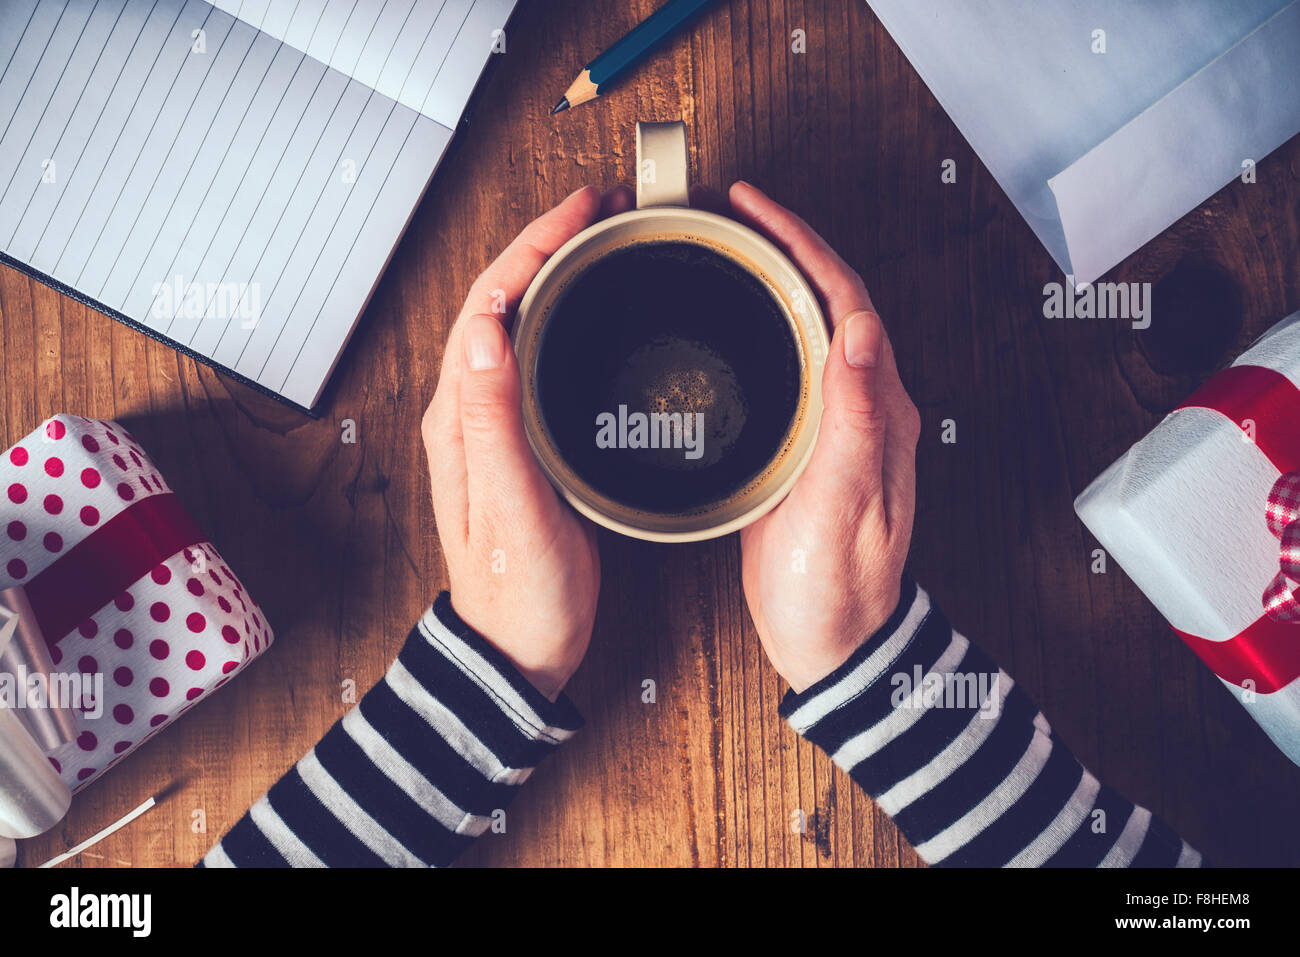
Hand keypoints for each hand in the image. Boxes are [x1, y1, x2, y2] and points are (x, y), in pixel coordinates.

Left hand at [422, 186, 633, 699]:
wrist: (519, 649)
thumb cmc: (518, 591)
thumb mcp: (510, 505)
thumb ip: (495, 421)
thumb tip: (488, 330)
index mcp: (459, 419)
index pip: (487, 304)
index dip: (531, 245)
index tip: (580, 211)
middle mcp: (468, 414)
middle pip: (499, 303)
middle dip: (544, 244)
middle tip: (600, 210)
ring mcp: (493, 427)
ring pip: (517, 325)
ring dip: (552, 274)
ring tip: (599, 242)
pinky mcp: (521, 444)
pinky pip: (535, 360)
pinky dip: (562, 319)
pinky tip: (590, 314)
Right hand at [725, 182, 921, 692]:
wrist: (836, 643)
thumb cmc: (839, 589)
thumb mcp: (845, 506)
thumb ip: (857, 420)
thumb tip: (864, 329)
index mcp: (880, 412)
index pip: (847, 301)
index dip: (803, 245)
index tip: (756, 209)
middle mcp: (866, 409)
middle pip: (830, 301)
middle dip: (786, 244)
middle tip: (732, 212)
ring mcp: (837, 426)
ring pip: (809, 327)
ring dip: (774, 278)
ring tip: (726, 246)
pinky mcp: (808, 447)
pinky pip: (791, 364)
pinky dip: (760, 326)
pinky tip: (731, 322)